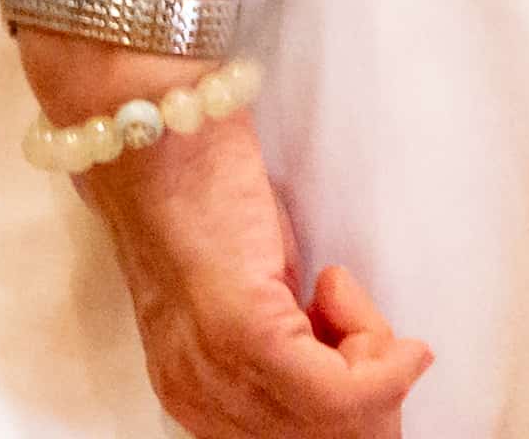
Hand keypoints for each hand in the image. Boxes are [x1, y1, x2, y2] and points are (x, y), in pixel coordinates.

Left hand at [37, 65, 428, 436]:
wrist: (148, 119)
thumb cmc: (203, 192)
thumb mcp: (252, 299)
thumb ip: (283, 355)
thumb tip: (349, 382)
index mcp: (190, 395)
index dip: (357, 412)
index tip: (362, 349)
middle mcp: (196, 397)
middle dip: (375, 395)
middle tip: (364, 326)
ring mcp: (216, 370)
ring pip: (347, 423)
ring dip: (372, 361)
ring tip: (335, 292)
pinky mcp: (246, 331)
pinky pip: (348, 390)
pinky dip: (379, 351)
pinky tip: (340, 285)